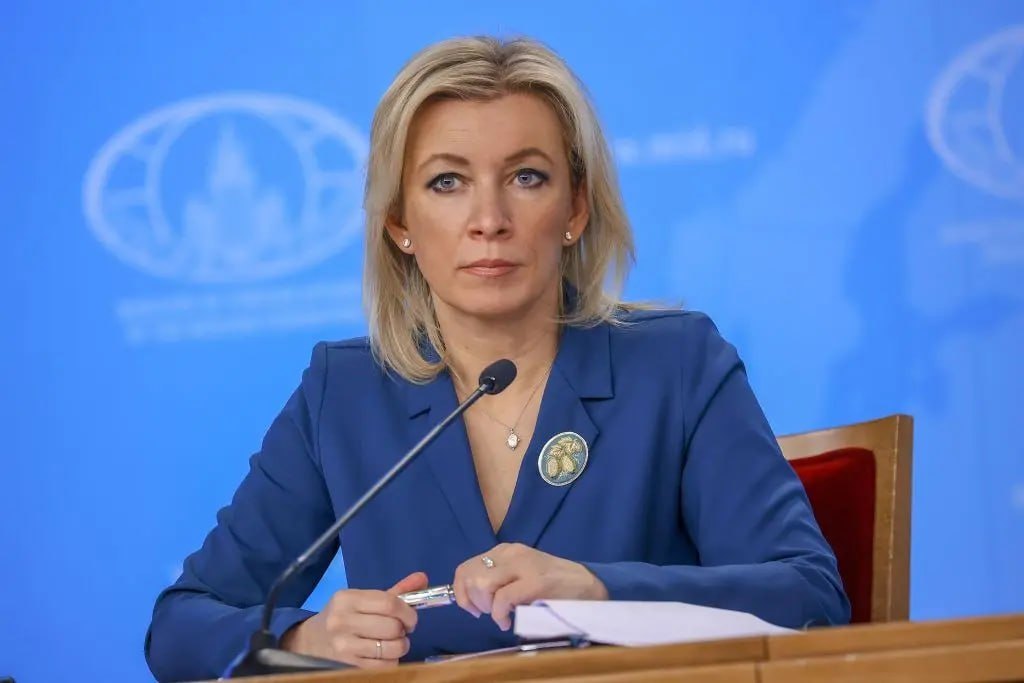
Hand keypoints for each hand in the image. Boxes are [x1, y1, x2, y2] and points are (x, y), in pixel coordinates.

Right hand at [281, 572, 427, 667]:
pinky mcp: (347, 666)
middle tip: (400, 630)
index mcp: (347, 598)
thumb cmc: (344, 617)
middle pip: (392, 627)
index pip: (389, 603)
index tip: (411, 618)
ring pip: (391, 648)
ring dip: (400, 647)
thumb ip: (394, 592)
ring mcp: (343, 646)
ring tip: (392, 643)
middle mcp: (342, 621)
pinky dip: (391, 661)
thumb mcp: (363, 600)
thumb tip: (422, 578)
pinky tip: (383, 655)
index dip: (408, 612)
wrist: (312, 642)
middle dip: (404, 630)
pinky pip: (384, 666)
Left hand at [452, 543, 607, 630]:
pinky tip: (508, 622)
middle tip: (487, 612)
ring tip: (499, 615)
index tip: (471, 608)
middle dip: (471, 600)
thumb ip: (498, 580)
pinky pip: (502, 598)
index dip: (460, 591)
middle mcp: (511, 553)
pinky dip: (499, 615)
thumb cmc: (552, 586)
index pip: (466, 567)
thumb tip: (469, 597)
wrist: (588, 585)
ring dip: (486, 606)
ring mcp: (524, 566)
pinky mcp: (536, 582)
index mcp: (505, 551)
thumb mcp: (520, 576)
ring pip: (482, 583)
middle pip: (469, 574)